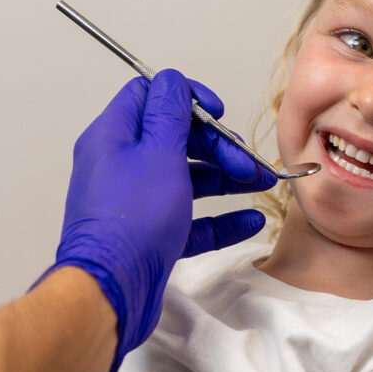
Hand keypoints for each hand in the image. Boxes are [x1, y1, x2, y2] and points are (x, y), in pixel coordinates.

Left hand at [38, 69, 275, 371]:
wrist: (111, 290)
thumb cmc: (132, 220)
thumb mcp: (159, 152)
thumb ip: (170, 113)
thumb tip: (172, 80)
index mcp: (114, 137)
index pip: (150, 97)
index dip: (189, 99)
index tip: (218, 114)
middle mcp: (121, 166)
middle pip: (177, 139)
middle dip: (218, 146)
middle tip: (246, 161)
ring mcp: (136, 203)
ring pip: (188, 179)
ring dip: (227, 178)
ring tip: (261, 184)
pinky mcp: (151, 237)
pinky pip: (191, 220)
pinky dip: (220, 218)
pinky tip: (250, 220)